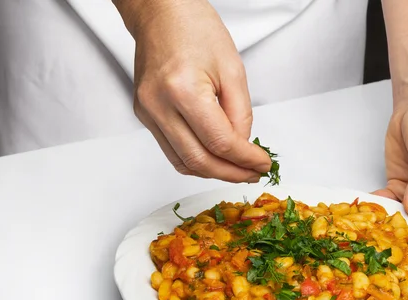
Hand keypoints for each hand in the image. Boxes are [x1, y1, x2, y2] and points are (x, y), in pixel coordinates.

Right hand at [126, 0, 270, 181]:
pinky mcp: (145, 115)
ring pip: (183, 163)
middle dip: (231, 173)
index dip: (246, 160)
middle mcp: (158, 106)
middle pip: (199, 161)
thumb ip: (240, 114)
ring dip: (214, 172)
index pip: (220, 143)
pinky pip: (172, 151)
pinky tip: (215, 158)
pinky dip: (196, 161)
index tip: (262, 163)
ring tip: (238, 169)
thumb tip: (242, 148)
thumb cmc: (195, 29)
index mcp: (182, 90)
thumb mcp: (233, 70)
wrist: (161, 13)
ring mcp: (147, 113)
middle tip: (252, 174)